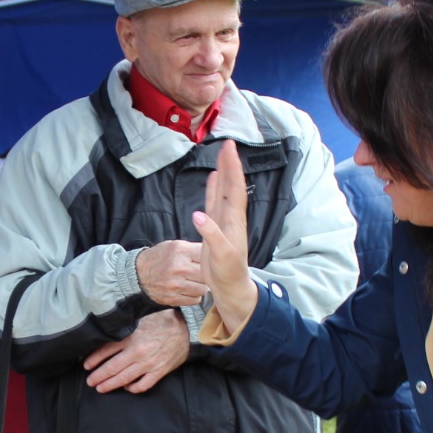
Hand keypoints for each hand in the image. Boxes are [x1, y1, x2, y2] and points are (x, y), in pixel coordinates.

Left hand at [84, 309, 188, 393]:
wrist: (186, 328)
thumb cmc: (162, 322)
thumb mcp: (140, 320)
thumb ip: (124, 328)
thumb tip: (106, 333)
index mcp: (131, 337)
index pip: (106, 350)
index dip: (94, 359)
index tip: (86, 366)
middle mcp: (138, 352)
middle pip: (112, 368)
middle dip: (98, 376)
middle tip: (90, 381)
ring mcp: (148, 363)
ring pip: (124, 379)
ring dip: (110, 384)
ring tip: (101, 388)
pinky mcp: (159, 371)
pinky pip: (143, 385)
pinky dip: (132, 388)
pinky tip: (127, 387)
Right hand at [133, 241, 207, 306]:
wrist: (138, 273)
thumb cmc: (160, 258)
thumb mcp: (174, 245)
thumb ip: (193, 248)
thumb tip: (214, 252)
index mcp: (180, 251)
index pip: (206, 256)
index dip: (209, 261)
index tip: (208, 263)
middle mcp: (178, 267)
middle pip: (206, 274)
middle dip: (207, 275)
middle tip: (202, 274)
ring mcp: (175, 284)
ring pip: (203, 289)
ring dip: (201, 287)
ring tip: (195, 282)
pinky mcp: (173, 298)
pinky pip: (195, 300)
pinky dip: (194, 296)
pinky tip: (188, 290)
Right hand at [191, 140, 259, 335]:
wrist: (230, 288)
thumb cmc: (229, 274)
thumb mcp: (221, 256)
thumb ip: (211, 236)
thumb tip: (198, 216)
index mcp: (234, 221)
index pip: (235, 189)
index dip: (232, 169)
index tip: (230, 149)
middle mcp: (230, 218)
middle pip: (231, 185)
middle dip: (229, 165)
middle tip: (227, 144)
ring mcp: (223, 222)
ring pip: (223, 192)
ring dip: (223, 173)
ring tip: (222, 155)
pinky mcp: (214, 228)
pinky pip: (214, 202)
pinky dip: (214, 189)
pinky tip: (213, 179)